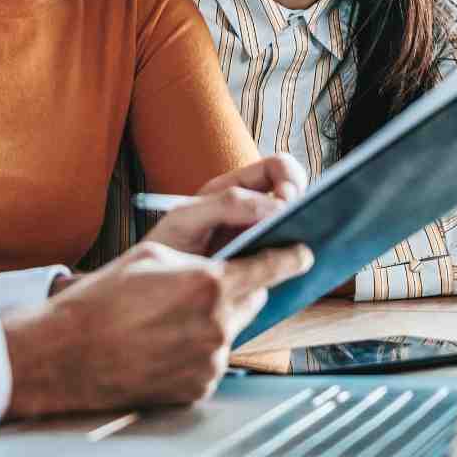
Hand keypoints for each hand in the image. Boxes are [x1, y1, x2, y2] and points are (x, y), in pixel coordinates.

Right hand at [0, 239, 312, 418]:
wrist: (67, 356)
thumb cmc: (102, 302)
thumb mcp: (153, 255)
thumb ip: (202, 256)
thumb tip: (233, 262)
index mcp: (210, 284)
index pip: (272, 267)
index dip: (291, 257)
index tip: (304, 254)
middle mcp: (218, 326)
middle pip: (253, 300)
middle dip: (239, 290)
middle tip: (202, 286)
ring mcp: (211, 361)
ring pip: (230, 331)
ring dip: (212, 321)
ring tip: (166, 319)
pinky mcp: (199, 388)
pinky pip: (211, 360)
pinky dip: (197, 350)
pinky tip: (163, 344)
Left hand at [139, 153, 305, 256]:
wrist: (152, 288)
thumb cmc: (164, 247)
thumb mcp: (187, 218)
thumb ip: (227, 203)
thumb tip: (276, 206)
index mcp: (234, 190)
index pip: (277, 168)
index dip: (291, 178)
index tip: (289, 201)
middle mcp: (250, 211)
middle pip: (296, 195)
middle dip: (304, 203)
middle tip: (298, 223)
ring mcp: (258, 238)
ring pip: (295, 227)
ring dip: (304, 232)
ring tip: (304, 244)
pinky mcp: (261, 266)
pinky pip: (288, 258)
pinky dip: (295, 259)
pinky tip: (294, 266)